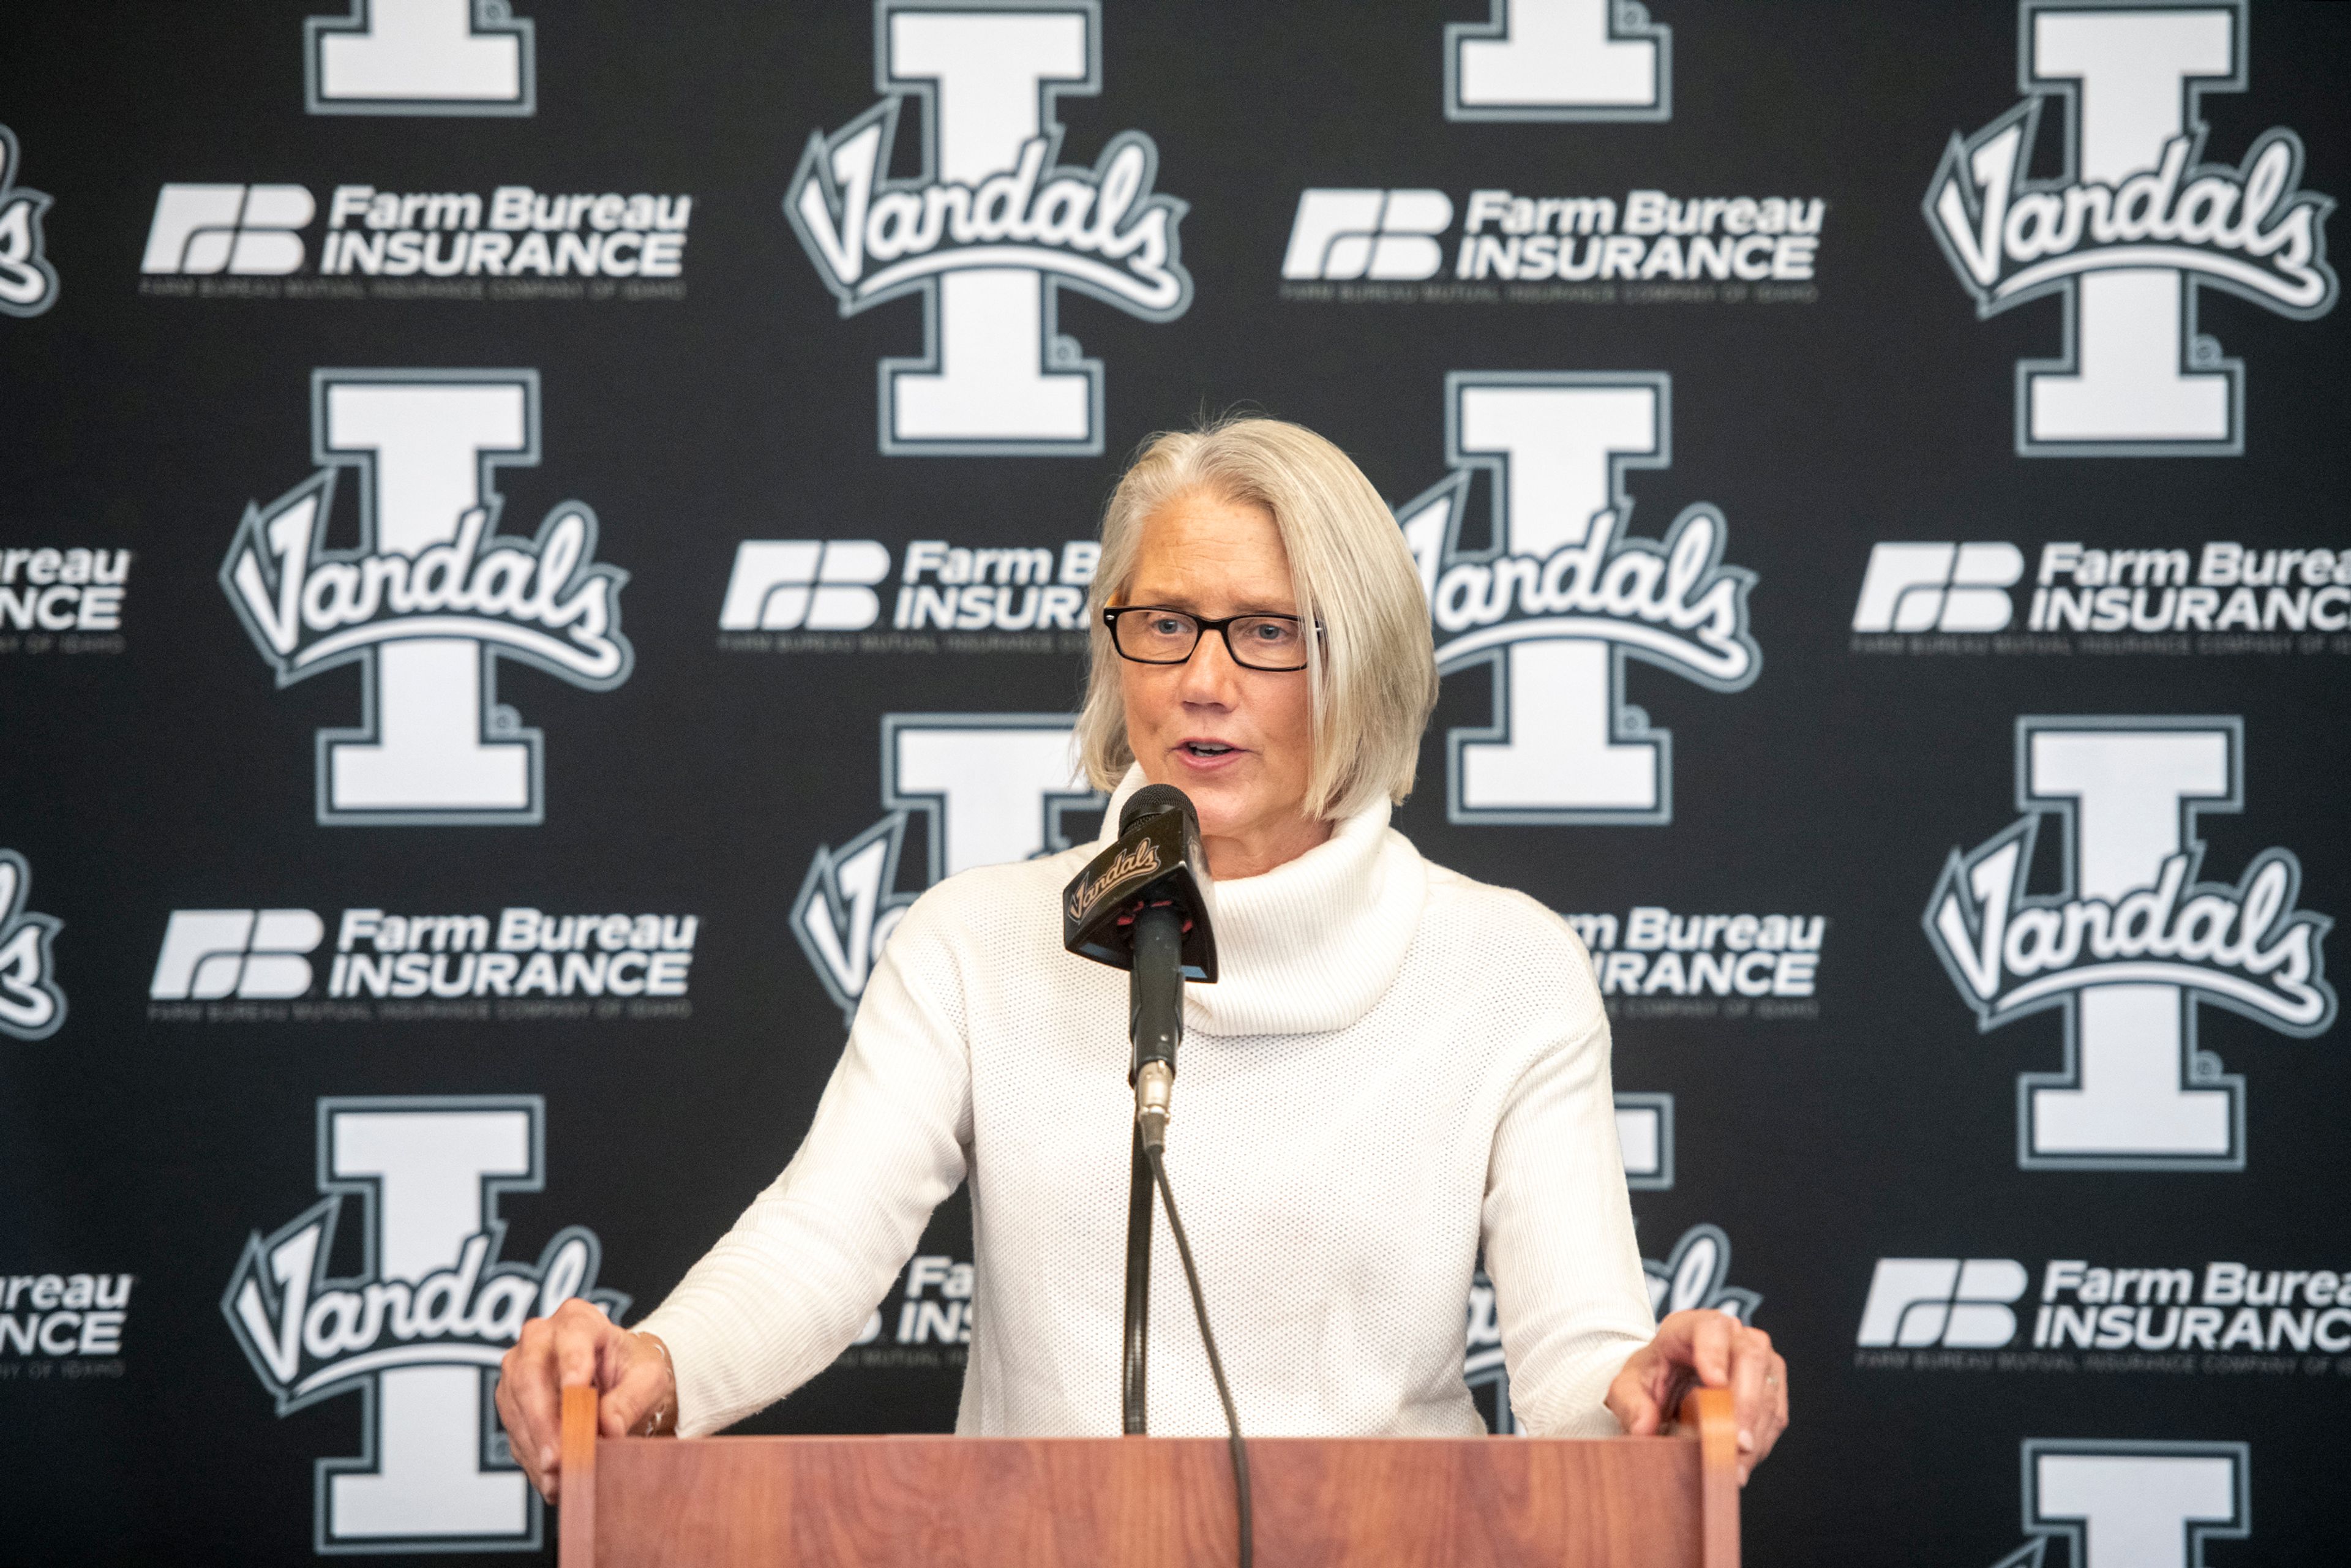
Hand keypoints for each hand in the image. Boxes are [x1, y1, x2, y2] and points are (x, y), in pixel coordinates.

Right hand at [493, 1298, 676, 1501]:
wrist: (619, 1380)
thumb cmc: (634, 1370)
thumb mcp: (648, 1379)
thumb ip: (630, 1399)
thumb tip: (608, 1428)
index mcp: (578, 1320)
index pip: (571, 1339)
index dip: (571, 1367)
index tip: (575, 1395)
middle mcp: (539, 1338)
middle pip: (531, 1377)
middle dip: (544, 1422)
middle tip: (558, 1459)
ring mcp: (518, 1368)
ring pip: (515, 1408)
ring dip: (535, 1447)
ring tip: (558, 1479)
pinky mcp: (510, 1401)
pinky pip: (514, 1431)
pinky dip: (532, 1458)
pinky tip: (551, 1480)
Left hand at [1605, 1309, 1787, 1484]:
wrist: (1669, 1388)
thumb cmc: (1650, 1380)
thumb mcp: (1626, 1389)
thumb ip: (1630, 1405)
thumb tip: (1643, 1428)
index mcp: (1690, 1327)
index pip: (1710, 1327)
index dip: (1715, 1353)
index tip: (1715, 1384)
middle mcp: (1731, 1335)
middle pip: (1751, 1356)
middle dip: (1745, 1403)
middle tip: (1735, 1443)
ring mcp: (1757, 1359)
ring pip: (1768, 1389)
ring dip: (1754, 1433)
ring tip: (1734, 1468)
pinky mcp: (1770, 1386)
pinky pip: (1775, 1414)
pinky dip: (1760, 1443)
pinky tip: (1741, 1465)